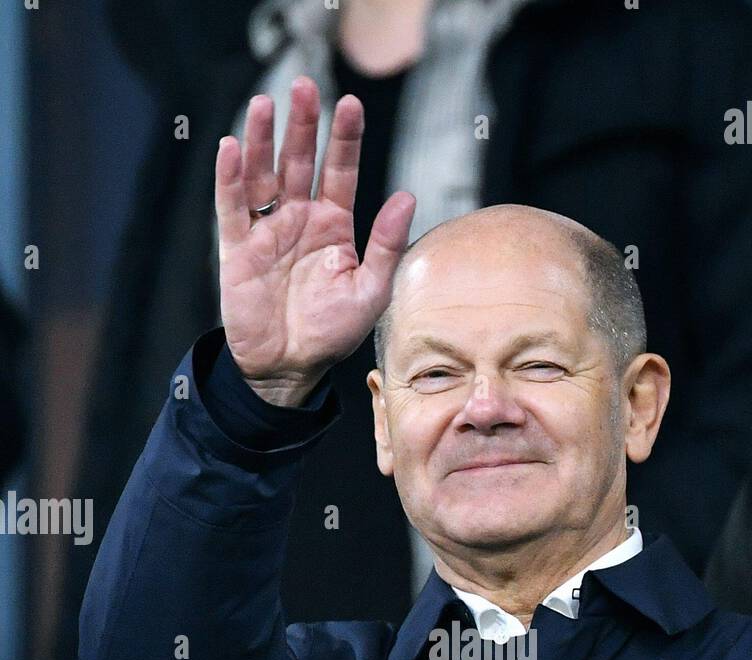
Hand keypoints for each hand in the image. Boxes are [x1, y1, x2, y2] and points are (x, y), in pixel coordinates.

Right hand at [215, 78, 415, 404]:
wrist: (289, 368)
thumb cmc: (332, 334)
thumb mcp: (369, 292)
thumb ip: (385, 245)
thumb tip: (408, 197)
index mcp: (334, 226)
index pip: (340, 172)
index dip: (344, 139)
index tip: (350, 104)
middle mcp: (300, 220)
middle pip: (300, 162)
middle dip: (302, 125)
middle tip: (304, 86)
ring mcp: (267, 231)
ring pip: (263, 175)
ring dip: (261, 140)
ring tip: (264, 105)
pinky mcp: (238, 249)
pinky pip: (232, 207)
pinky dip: (230, 178)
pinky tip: (231, 147)